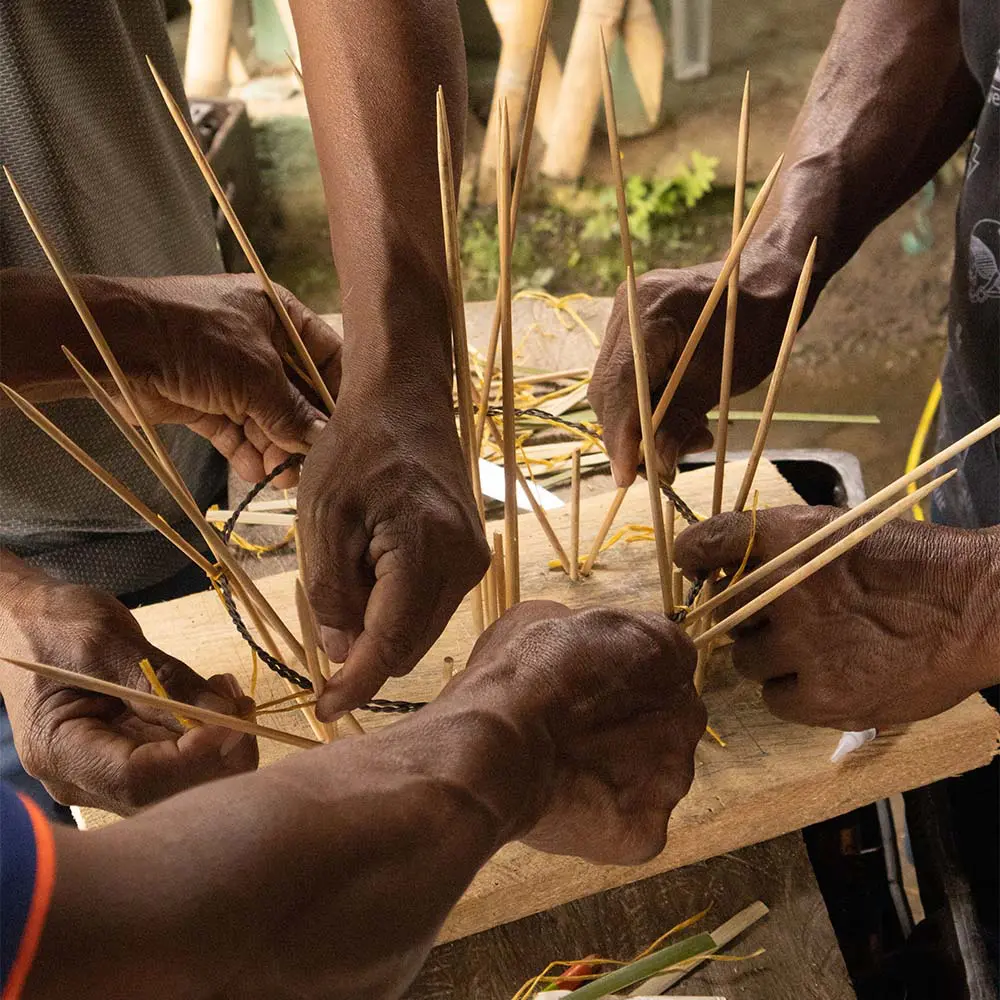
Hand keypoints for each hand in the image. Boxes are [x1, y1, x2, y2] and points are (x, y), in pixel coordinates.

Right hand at [0, 566, 257, 813]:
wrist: (26, 622)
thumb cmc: (52, 624)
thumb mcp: (105, 640)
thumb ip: (164, 679)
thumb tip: (226, 715)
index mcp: (60, 752)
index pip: (137, 779)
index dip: (193, 757)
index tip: (233, 721)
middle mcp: (83, 779)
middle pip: (166, 792)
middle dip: (217, 751)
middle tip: (239, 701)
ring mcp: (108, 773)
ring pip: (182, 783)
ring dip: (220, 742)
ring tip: (226, 690)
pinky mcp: (132, 757)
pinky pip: (181, 762)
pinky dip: (210, 735)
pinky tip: (217, 698)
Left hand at [100, 273, 341, 487]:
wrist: (117, 343)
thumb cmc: (196, 338)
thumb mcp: (257, 375)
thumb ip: (294, 412)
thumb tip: (324, 439)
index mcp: (281, 316)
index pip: (327, 356)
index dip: (339, 393)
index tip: (350, 430)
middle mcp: (260, 343)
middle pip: (297, 394)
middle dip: (302, 431)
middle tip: (310, 463)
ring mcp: (230, 372)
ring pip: (266, 417)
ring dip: (274, 448)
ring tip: (280, 476)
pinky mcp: (204, 399)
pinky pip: (235, 429)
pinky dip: (245, 451)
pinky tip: (254, 471)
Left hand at [297, 383, 489, 716]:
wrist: (406, 401)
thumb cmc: (356, 449)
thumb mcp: (321, 518)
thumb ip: (330, 592)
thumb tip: (345, 654)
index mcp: (426, 551)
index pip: (391, 644)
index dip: (356, 684)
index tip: (323, 711)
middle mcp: (464, 564)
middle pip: (409, 645)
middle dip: (364, 647)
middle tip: (324, 611)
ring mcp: (474, 561)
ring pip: (420, 628)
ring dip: (379, 622)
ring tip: (351, 566)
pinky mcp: (471, 556)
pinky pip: (430, 605)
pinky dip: (395, 604)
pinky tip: (373, 563)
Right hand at [448, 601, 704, 864]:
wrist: (493, 747)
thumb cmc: (516, 673)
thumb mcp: (547, 616)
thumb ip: (592, 632)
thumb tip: (589, 646)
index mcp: (667, 651)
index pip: (664, 666)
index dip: (622, 681)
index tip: (587, 690)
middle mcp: (686, 711)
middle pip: (666, 722)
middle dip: (629, 726)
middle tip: (577, 731)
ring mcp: (672, 776)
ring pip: (654, 776)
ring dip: (621, 773)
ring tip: (568, 770)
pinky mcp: (649, 830)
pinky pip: (634, 824)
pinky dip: (606, 818)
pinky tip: (570, 802)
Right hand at [589, 246, 800, 485]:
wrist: (765, 283)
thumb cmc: (754, 327)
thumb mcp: (720, 383)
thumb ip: (680, 422)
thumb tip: (657, 467)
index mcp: (649, 313)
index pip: (619, 385)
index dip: (620, 435)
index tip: (626, 476)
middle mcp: (627, 309)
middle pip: (608, 388)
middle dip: (631, 434)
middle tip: (662, 468)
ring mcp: (625, 315)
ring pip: (614, 386)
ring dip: (642, 422)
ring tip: (687, 438)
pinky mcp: (631, 325)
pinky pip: (626, 374)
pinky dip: (647, 402)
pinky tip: (677, 416)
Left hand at [674, 509, 999, 728]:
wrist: (977, 607)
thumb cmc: (909, 564)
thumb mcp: (838, 532)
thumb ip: (780, 547)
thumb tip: (724, 568)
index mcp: (789, 539)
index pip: (708, 542)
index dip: (693, 555)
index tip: (693, 565)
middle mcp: (786, 591)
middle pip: (723, 612)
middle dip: (744, 617)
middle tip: (783, 618)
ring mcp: (804, 647)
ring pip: (747, 660)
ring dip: (770, 657)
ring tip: (817, 649)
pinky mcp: (825, 697)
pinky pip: (776, 700)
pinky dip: (792, 692)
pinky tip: (827, 677)